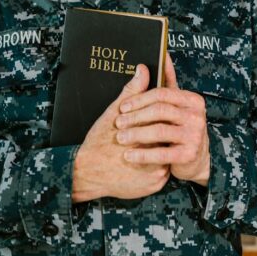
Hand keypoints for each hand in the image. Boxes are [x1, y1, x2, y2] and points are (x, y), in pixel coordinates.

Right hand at [71, 64, 170, 202]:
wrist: (86, 174)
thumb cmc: (99, 142)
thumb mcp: (113, 114)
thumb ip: (133, 92)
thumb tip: (143, 69)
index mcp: (149, 135)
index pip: (167, 123)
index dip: (164, 118)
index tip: (161, 116)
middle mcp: (157, 154)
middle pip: (170, 140)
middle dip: (163, 135)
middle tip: (153, 133)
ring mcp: (158, 173)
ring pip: (168, 156)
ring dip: (161, 151)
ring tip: (149, 145)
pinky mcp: (155, 186)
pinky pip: (162, 173)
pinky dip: (156, 167)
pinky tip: (145, 161)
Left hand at [114, 53, 210, 185]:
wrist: (196, 160)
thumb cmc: (179, 128)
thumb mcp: (172, 106)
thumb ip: (164, 84)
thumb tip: (153, 60)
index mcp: (192, 100)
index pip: (162, 93)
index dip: (139, 99)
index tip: (122, 107)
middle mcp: (197, 116)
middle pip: (159, 110)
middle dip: (135, 117)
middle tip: (118, 123)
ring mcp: (195, 136)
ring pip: (159, 130)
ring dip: (136, 134)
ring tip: (121, 138)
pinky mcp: (189, 155)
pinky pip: (161, 153)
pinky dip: (142, 155)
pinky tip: (129, 156)